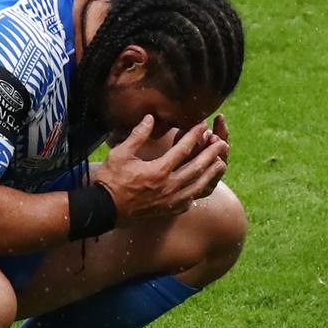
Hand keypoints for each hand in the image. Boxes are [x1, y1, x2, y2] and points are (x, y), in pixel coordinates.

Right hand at [93, 115, 228, 222]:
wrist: (105, 209)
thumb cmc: (110, 179)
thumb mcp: (120, 153)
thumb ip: (138, 134)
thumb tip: (150, 117)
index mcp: (158, 170)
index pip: (183, 149)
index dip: (195, 136)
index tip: (203, 126)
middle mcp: (169, 186)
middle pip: (197, 167)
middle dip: (211, 154)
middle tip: (222, 143)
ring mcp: (170, 201)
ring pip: (198, 186)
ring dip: (211, 174)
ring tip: (221, 163)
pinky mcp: (168, 210)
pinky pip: (189, 200)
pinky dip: (198, 191)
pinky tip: (202, 186)